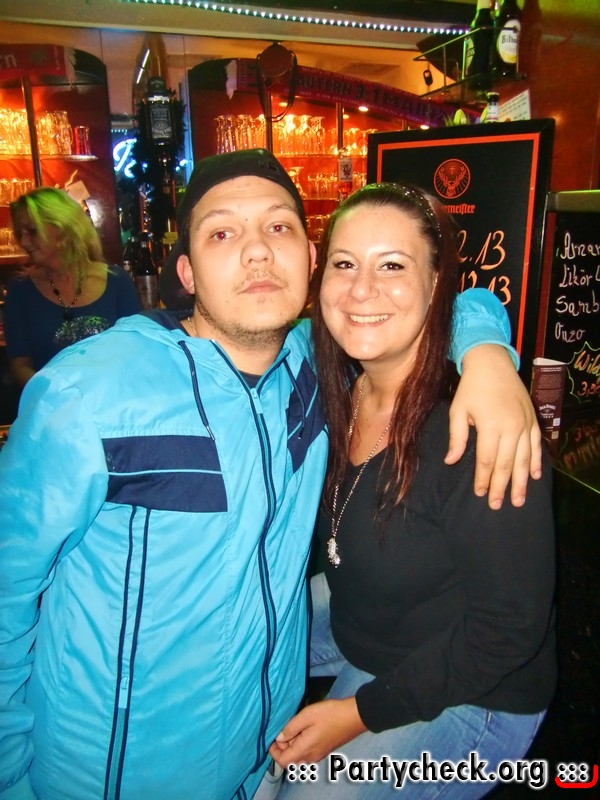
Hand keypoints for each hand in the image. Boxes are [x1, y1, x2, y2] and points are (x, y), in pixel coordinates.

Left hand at [269, 698, 366, 767]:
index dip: (274, 751)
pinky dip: (300, 743)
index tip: (272, 737)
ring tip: (294, 726)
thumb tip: (278, 738)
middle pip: (290, 759)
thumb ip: (291, 728)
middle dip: (283, 747)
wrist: (354, 716)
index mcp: (305, 750)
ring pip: (298, 755)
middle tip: (284, 728)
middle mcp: (311, 757)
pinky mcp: (324, 749)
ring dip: (292, 744)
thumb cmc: (330, 714)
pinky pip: (307, 751)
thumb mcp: (307, 715)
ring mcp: (318, 754)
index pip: (283, 761)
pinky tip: (304, 728)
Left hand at [446, 344, 541, 509]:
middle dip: (501, 487)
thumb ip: (456, 437)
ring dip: (521, 482)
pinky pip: (537, 445)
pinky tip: (535, 477)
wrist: (492, 363)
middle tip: (498, 506)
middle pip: (506, 465)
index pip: (487, 461)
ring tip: (518, 500)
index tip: (480, 494)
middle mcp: (511, 427)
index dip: (484, 480)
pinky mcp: (532, 419)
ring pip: (525, 459)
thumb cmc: (471, 387)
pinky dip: (537, 462)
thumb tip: (451, 461)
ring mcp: (525, 424)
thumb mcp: (457, 410)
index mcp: (491, 426)